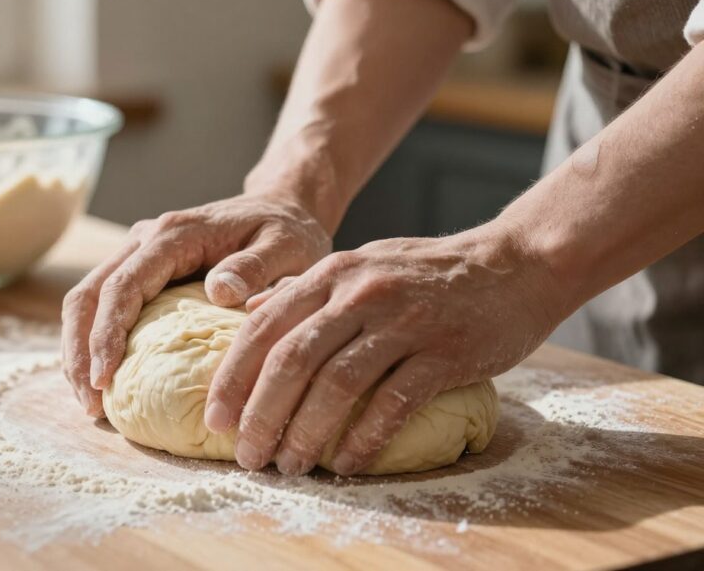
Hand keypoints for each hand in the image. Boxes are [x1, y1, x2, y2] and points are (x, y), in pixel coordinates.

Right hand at [61, 192, 331, 416]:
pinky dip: (93, 343)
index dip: (107, 334)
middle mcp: (146, 239)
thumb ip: (257, 267)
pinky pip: (102, 305)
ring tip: (89, 402)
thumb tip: (219, 291)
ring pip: (87, 300)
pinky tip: (101, 382)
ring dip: (78, 350)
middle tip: (90, 404)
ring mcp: (138, 254)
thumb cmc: (287, 234)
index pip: (124, 285)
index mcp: (175, 234)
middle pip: (90, 293)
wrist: (281, 209)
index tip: (104, 380)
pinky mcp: (141, 272)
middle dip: (80, 351)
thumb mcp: (288, 247)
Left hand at [203, 223, 564, 475]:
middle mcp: (361, 293)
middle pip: (293, 359)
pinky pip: (394, 402)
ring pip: (337, 384)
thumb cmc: (428, 273)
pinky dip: (364, 438)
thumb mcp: (360, 265)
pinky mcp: (444, 352)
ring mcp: (403, 321)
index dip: (233, 377)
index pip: (265, 327)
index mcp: (333, 273)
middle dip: (261, 414)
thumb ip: (306, 290)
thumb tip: (249, 313)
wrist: (515, 265)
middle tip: (248, 455)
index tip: (216, 419)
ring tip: (289, 465)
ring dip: (306, 433)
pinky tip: (346, 463)